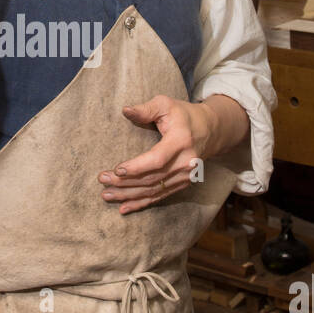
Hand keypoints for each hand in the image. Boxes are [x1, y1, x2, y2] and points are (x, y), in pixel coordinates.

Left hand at [97, 96, 217, 214]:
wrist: (211, 130)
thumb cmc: (183, 115)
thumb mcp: (166, 104)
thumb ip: (146, 109)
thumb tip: (125, 110)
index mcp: (181, 141)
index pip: (157, 159)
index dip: (137, 167)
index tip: (117, 170)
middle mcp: (186, 162)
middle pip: (152, 178)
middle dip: (125, 182)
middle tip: (103, 180)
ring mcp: (186, 176)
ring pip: (153, 190)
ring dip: (128, 195)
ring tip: (106, 195)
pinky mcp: (183, 184)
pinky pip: (159, 197)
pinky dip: (141, 203)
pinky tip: (124, 208)